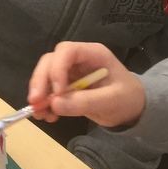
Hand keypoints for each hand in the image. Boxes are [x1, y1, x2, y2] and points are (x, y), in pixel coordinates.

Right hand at [28, 42, 145, 128]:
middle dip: (41, 81)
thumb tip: (54, 104)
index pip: (67, 51)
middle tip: (35, 103)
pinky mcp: (66, 86)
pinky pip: (49, 91)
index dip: (57, 69)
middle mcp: (78, 59)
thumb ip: (85, 101)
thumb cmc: (127, 98)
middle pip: (50, 61)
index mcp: (93, 54)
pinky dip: (45, 103)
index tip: (57, 91)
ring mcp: (70, 72)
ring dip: (39, 94)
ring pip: (45, 75)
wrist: (132, 108)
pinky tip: (48, 117)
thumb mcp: (112, 101)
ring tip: (41, 115)